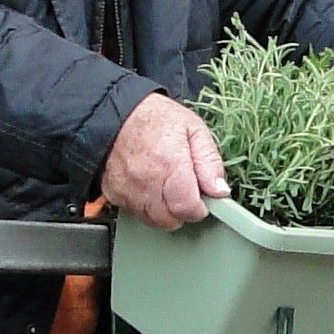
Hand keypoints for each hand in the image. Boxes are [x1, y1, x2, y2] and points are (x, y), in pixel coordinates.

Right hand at [100, 94, 228, 229]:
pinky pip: (133, 212)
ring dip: (163, 212)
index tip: (201, 201)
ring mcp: (127, 189)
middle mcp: (146, 181)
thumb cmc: (156, 118)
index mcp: (170, 164)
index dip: (199, 209)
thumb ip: (210, 162)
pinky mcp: (113, 193)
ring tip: (166, 189)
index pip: (187, 208)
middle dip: (181, 212)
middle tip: (184, 193)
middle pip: (169, 220)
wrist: (117, 113)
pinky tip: (149, 187)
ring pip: (151, 220)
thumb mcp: (194, 130)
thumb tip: (220, 190)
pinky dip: (144, 206)